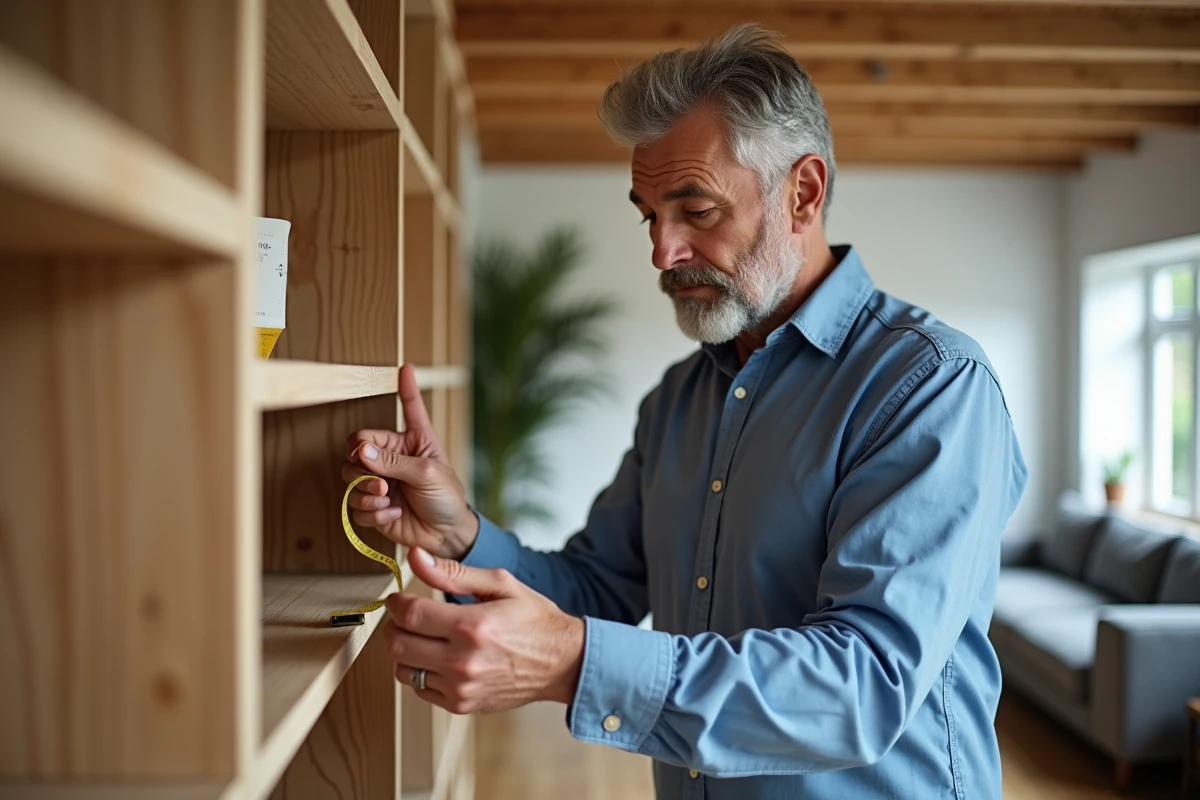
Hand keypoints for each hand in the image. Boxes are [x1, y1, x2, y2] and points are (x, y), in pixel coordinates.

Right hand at [341, 364, 479, 560]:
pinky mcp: (374, 506)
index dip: (405, 388)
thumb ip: (394, 462)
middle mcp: (392, 457)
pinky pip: (356, 506)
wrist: (447, 534)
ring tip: (385, 498)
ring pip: (350, 478)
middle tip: (379, 480)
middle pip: (357, 448)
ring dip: (364, 491)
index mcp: (412, 440)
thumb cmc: (446, 498)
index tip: (405, 368)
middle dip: (362, 465)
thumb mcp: (426, 474)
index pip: (406, 408)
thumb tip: (361, 450)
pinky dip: (371, 512)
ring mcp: (380, 482)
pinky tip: (390, 514)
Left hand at [385, 547, 585, 713]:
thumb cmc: (534, 620)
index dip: (395, 603)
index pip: (410, 615)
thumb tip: (415, 557)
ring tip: (425, 637)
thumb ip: (452, 572)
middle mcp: (463, 661)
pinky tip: (438, 658)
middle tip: (407, 616)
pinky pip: (419, 689)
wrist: (562, 663)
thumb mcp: (500, 584)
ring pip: (404, 669)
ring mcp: (461, 687)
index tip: (399, 598)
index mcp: (472, 626)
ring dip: (406, 650)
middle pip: (398, 645)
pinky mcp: (462, 704)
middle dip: (395, 626)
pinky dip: (420, 672)